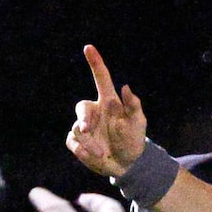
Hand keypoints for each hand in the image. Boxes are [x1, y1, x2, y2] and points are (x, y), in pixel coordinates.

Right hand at [68, 45, 149, 180]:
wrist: (127, 164)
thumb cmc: (133, 140)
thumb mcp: (138, 123)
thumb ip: (133, 106)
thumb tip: (126, 87)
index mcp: (109, 102)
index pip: (101, 78)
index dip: (95, 63)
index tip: (89, 47)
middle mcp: (95, 112)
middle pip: (81, 107)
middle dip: (83, 118)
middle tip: (86, 129)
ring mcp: (85, 127)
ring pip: (77, 128)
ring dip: (89, 142)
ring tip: (103, 153)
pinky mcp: (79, 141)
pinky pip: (73, 141)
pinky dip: (82, 150)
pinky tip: (94, 156)